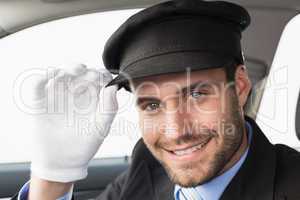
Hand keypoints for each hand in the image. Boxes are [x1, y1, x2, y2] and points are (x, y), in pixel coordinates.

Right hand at [30, 64, 117, 182]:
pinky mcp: (41, 101)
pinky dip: (44, 77)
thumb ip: (109, 108)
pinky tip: (52, 78)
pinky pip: (39, 84)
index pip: (97, 78)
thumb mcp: (101, 127)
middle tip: (86, 74)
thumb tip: (114, 87)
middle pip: (79, 71)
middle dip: (83, 69)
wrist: (63, 162)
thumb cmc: (85, 144)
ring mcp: (58, 96)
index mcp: (92, 97)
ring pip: (60, 73)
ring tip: (72, 74)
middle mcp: (75, 93)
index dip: (100, 74)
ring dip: (66, 69)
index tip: (102, 78)